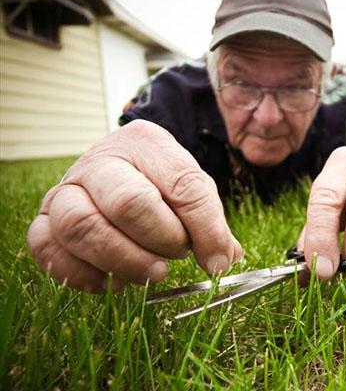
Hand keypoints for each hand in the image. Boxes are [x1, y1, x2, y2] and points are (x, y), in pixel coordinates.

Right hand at [27, 120, 241, 292]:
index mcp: (145, 143)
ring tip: (152, 270)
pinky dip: (84, 275)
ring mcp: (65, 190)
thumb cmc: (160, 183)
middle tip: (177, 254)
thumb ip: (211, 222)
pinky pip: (48, 251)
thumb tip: (222, 260)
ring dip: (124, 260)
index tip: (217, 261)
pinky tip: (115, 281)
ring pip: (82, 227)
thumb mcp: (192, 189)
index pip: (182, 186)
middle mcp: (99, 161)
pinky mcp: (44, 221)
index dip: (205, 230)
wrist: (117, 169)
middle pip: (127, 203)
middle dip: (162, 240)